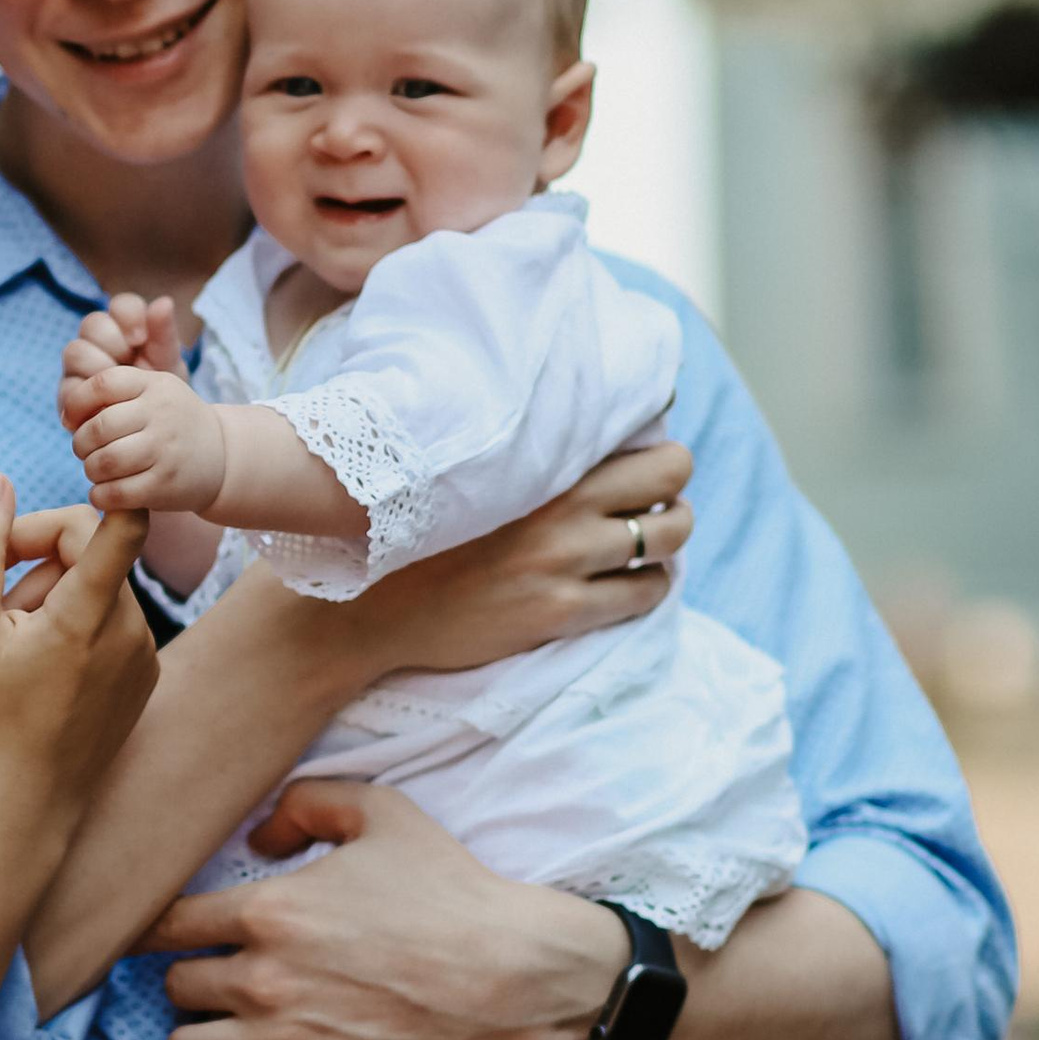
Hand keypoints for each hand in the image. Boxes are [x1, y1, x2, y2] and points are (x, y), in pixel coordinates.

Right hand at [0, 474, 157, 821]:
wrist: (24, 806)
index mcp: (88, 614)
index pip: (123, 524)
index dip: (104, 495)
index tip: (78, 490)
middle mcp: (130, 631)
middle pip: (91, 553)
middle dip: (39, 561)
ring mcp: (143, 657)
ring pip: (99, 590)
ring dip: (54, 598)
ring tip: (14, 646)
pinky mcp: (144, 679)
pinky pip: (112, 626)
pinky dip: (77, 629)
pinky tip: (44, 671)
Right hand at [61, 294, 186, 395]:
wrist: (151, 432)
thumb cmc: (158, 393)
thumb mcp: (168, 365)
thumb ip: (165, 334)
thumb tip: (164, 301)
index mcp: (126, 329)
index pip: (121, 306)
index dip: (128, 315)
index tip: (141, 338)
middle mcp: (98, 343)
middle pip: (92, 324)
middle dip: (112, 341)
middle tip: (129, 361)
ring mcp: (80, 368)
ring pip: (75, 351)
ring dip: (97, 366)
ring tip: (118, 387)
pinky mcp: (69, 395)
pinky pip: (68, 387)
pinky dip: (85, 396)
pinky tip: (104, 405)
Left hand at [65, 361, 227, 515]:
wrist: (223, 458)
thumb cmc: (173, 424)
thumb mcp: (155, 394)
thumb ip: (115, 395)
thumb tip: (68, 415)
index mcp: (155, 386)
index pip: (102, 384)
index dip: (76, 404)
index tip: (71, 421)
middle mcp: (162, 414)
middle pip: (98, 428)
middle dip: (80, 444)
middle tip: (86, 452)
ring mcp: (165, 451)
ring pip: (103, 462)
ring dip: (90, 470)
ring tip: (97, 471)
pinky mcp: (164, 486)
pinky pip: (115, 493)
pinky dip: (100, 495)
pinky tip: (104, 492)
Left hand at [142, 782, 627, 1039]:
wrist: (510, 972)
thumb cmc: (448, 888)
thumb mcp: (380, 812)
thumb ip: (305, 803)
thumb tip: (256, 838)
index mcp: (266, 910)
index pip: (165, 923)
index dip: (157, 925)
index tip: (167, 932)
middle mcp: (262, 979)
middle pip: (175, 988)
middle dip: (187, 981)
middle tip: (210, 981)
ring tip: (217, 1038)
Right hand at [341, 441, 694, 680]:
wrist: (367, 609)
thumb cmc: (410, 537)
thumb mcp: (460, 473)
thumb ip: (518, 450)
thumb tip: (577, 429)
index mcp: (532, 459)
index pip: (629, 429)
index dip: (646, 447)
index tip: (638, 463)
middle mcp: (558, 502)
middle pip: (671, 471)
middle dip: (668, 487)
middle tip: (647, 504)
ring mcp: (563, 559)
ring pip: (669, 536)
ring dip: (665, 539)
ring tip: (642, 546)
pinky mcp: (560, 610)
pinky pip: (646, 593)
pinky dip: (647, 586)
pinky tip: (624, 585)